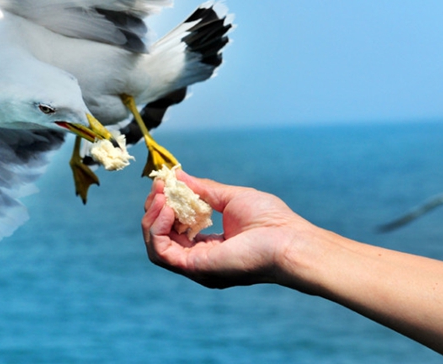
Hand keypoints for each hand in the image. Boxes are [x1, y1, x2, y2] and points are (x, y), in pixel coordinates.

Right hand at [142, 169, 312, 288]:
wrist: (290, 241)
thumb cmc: (271, 221)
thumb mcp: (230, 197)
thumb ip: (202, 190)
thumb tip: (177, 175)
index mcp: (209, 246)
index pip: (174, 229)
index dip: (165, 205)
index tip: (164, 183)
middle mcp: (199, 259)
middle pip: (160, 237)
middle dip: (155, 209)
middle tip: (159, 186)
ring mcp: (195, 266)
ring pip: (155, 245)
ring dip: (152, 217)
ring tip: (161, 196)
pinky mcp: (194, 267)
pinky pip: (161, 251)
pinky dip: (158, 227)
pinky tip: (167, 207)